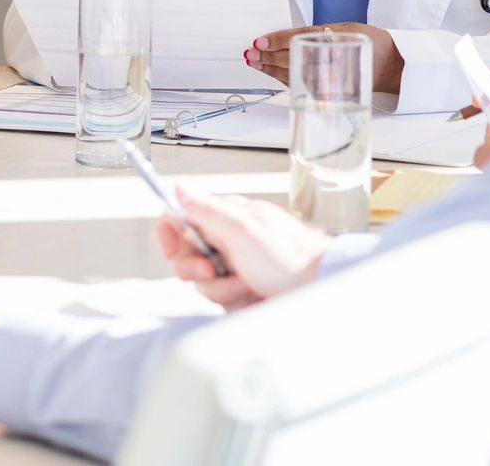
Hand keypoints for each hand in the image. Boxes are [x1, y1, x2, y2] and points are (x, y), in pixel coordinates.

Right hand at [156, 186, 329, 310]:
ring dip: (224, 290)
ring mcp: (236, 266)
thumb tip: (179, 187)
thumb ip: (207, 210)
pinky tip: (255, 296)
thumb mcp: (243, 229)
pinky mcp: (242, 290)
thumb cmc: (291, 257)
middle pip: (186, 257)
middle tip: (220, 272)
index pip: (180, 217)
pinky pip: (220, 302)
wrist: (320, 287)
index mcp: (226, 217)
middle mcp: (229, 239)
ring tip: (250, 284)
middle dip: (200, 271)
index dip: (169, 234)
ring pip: (203, 284)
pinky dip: (236, 303)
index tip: (171, 252)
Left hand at [247, 23, 403, 93]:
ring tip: (255, 62)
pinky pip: (301, 84)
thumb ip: (321, 34)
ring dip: (272, 69)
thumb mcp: (348, 29)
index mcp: (339, 39)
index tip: (260, 41)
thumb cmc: (371, 44)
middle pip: (293, 58)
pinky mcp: (328, 93)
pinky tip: (271, 72)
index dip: (278, 40)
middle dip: (269, 56)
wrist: (391, 66)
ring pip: (294, 75)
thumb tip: (288, 38)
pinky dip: (283, 78)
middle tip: (252, 52)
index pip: (301, 39)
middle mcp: (335, 60)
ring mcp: (331, 79)